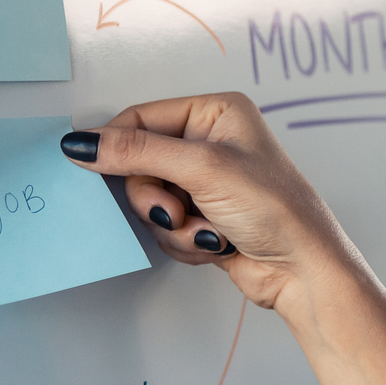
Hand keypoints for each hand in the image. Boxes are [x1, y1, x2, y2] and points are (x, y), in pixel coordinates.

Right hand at [64, 91, 352, 312]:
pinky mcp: (203, 217)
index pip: (140, 118)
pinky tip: (216, 243)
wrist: (303, 271)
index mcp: (215, 113)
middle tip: (174, 211)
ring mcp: (206, 183)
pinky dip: (183, 240)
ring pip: (150, 201)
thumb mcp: (202, 169)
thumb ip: (137, 152)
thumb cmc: (274, 209)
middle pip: (139, 164)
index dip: (116, 145)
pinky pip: (164, 227)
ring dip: (171, 224)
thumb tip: (81, 143)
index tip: (91, 167)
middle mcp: (210, 143)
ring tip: (207, 230)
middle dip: (154, 197)